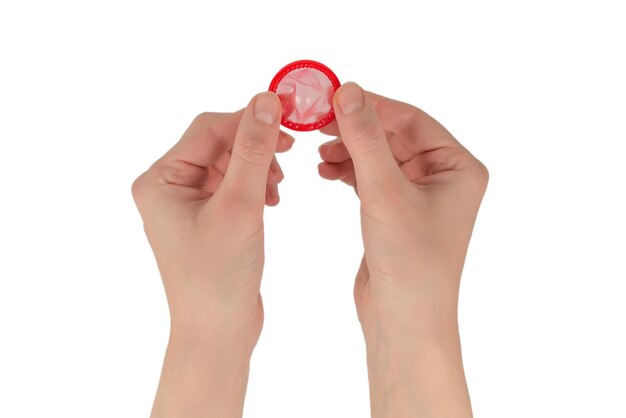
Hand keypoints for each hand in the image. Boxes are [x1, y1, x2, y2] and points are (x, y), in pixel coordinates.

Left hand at [132, 92, 289, 417]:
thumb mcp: (240, 205)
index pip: (208, 128)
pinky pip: (232, 184)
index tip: (288, 115)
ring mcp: (186, 202)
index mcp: (160, 180)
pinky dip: (256, 184)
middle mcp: (167, 186)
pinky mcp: (206, 217)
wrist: (218, 331)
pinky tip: (272, 199)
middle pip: (218, 143)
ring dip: (258, 166)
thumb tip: (267, 99)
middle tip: (289, 152)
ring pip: (229, 162)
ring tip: (277, 189)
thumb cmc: (219, 276)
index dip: (249, 118)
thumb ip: (253, 150)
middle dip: (255, 147)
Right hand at [318, 83, 487, 417]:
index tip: (333, 98)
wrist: (404, 322)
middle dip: (356, 131)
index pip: (411, 120)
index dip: (372, 107)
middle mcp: (443, 177)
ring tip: (320, 154)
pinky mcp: (396, 212)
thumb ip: (366, 139)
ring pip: (379, 156)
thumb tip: (348, 91)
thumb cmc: (410, 262)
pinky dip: (348, 171)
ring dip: (350, 151)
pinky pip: (371, 178)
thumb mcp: (385, 192)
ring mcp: (419, 195)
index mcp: (458, 167)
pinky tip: (325, 171)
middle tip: (319, 124)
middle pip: (393, 136)